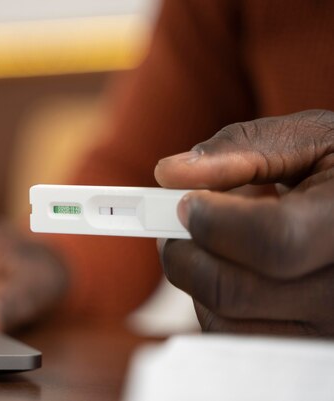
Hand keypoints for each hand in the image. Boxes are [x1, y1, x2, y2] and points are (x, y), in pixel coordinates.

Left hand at [154, 109, 333, 335]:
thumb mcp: (310, 141)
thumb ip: (242, 149)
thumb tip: (170, 172)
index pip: (272, 242)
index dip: (212, 222)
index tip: (185, 202)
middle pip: (230, 290)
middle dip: (184, 250)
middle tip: (179, 221)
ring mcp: (326, 331)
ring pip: (221, 322)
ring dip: (195, 278)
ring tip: (216, 241)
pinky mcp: (302, 349)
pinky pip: (230, 339)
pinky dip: (211, 303)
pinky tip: (232, 269)